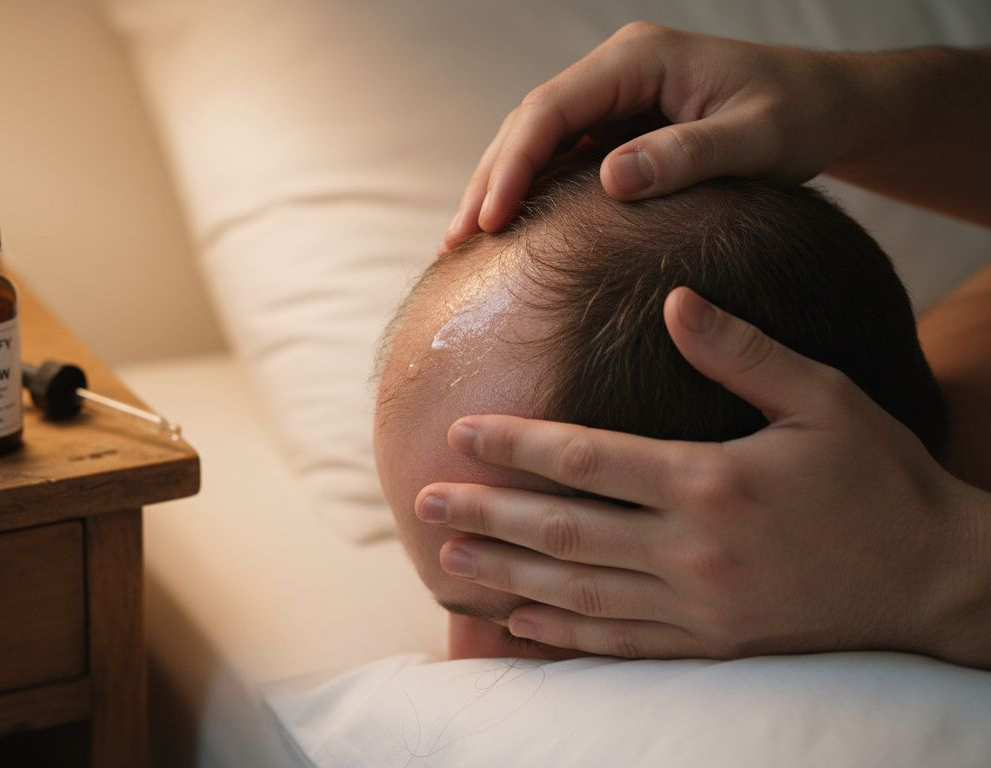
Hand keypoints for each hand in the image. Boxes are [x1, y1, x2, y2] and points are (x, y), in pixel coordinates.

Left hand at [416, 287, 990, 666]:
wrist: (937, 580)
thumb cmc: (881, 479)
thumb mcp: (823, 398)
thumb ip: (743, 351)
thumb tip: (674, 301)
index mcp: (710, 480)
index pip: (586, 458)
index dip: (516, 444)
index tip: (460, 431)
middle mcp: (691, 549)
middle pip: (563, 529)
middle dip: (487, 511)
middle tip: (424, 499)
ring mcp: (698, 606)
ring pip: (578, 590)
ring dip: (506, 572)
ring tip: (450, 556)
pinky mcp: (711, 644)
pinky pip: (620, 642)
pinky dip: (563, 633)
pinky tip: (519, 621)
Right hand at [443, 24, 849, 251]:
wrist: (833, 105)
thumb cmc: (803, 116)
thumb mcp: (756, 139)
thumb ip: (686, 155)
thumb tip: (610, 180)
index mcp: (639, 59)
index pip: (551, 109)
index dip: (513, 164)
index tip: (490, 220)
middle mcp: (617, 70)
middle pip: (529, 123)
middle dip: (489, 180)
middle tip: (455, 243)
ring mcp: (615, 96)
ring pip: (537, 140)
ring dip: (501, 188)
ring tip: (465, 244)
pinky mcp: (621, 124)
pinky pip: (562, 155)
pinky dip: (531, 191)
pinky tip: (511, 230)